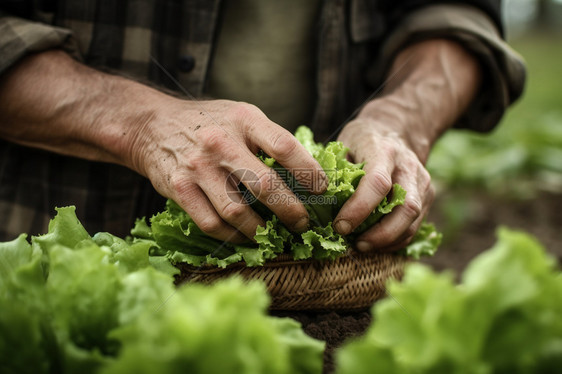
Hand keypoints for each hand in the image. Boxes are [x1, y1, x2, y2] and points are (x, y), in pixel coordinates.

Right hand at [129, 99, 327, 242]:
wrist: (155, 126)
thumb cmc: (210, 123)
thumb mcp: (242, 115)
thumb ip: (269, 138)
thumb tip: (307, 172)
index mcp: (244, 119)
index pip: (285, 147)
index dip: (309, 172)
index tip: (322, 189)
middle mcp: (220, 142)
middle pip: (265, 185)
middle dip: (291, 211)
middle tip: (303, 223)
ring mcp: (198, 167)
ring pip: (237, 212)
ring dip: (261, 231)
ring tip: (273, 235)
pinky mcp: (179, 189)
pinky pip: (211, 224)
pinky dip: (232, 237)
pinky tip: (244, 237)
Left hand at [334, 115, 433, 251]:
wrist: (394, 130)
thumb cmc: (362, 140)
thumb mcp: (343, 144)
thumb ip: (333, 170)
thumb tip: (316, 201)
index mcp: (384, 150)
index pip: (378, 182)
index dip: (360, 208)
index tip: (340, 226)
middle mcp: (409, 166)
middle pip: (405, 207)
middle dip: (380, 233)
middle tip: (356, 245)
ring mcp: (422, 182)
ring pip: (413, 219)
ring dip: (388, 240)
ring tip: (363, 246)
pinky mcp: (427, 196)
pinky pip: (415, 225)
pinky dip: (396, 240)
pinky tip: (376, 244)